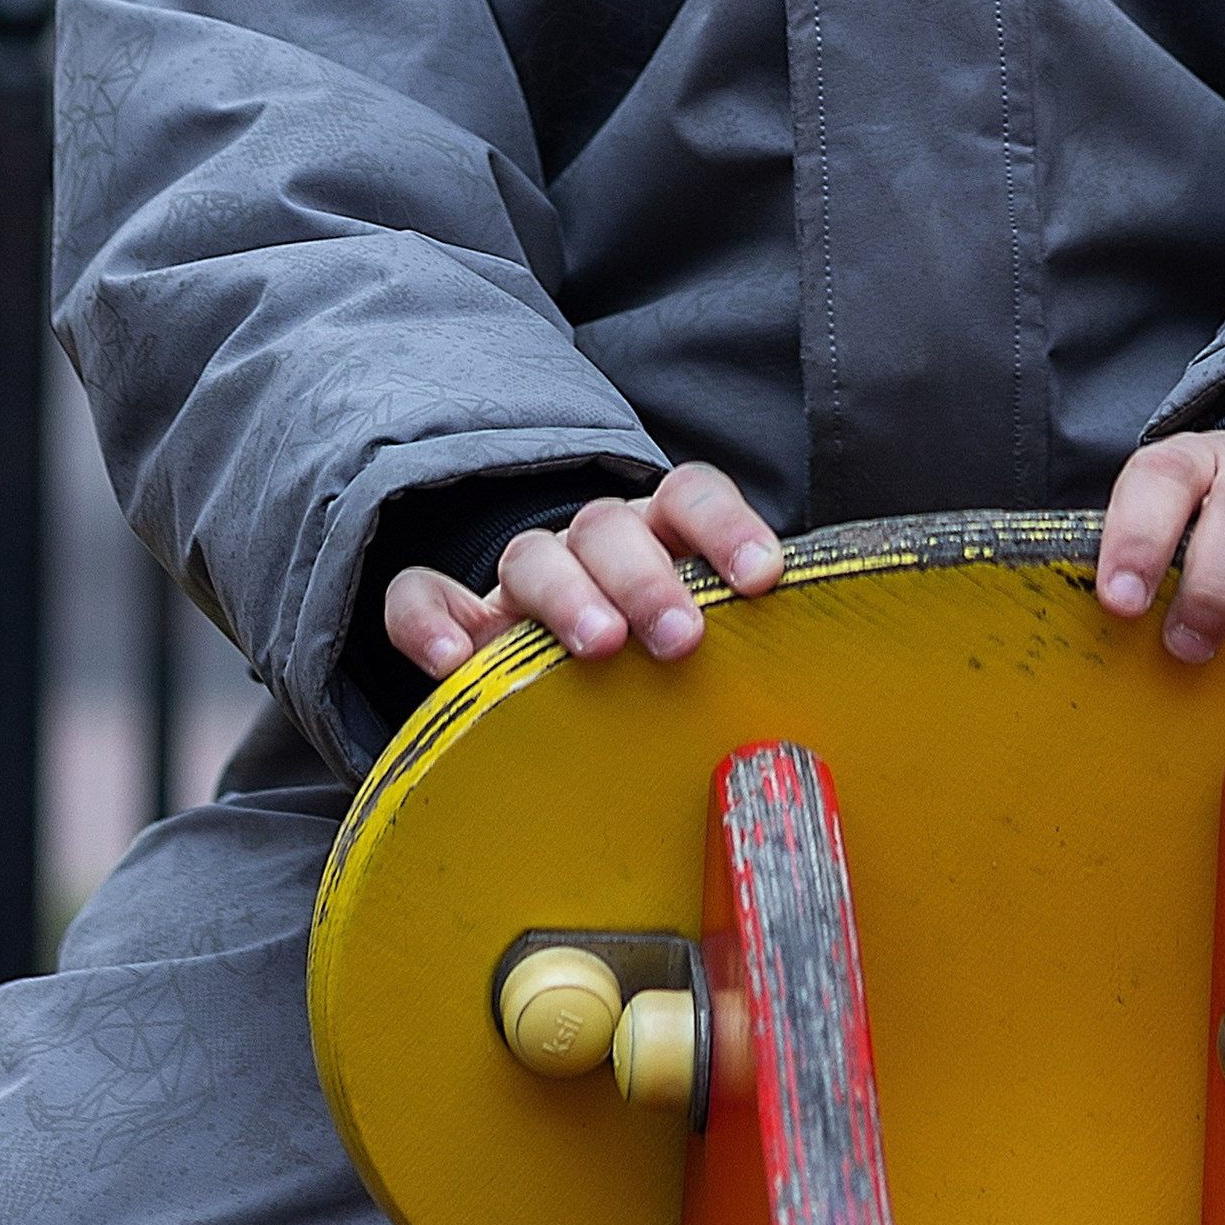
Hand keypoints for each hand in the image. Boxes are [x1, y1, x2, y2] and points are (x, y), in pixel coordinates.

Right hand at [383, 462, 783, 681]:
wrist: (557, 681)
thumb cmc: (655, 668)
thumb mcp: (705, 655)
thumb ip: (740, 660)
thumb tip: (804, 727)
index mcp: (659, 536)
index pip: (691, 496)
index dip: (728, 527)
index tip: (761, 580)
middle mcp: (590, 545)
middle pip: (610, 526)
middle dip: (647, 578)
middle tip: (680, 639)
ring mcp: (518, 579)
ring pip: (531, 554)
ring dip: (566, 595)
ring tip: (598, 647)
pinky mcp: (450, 615)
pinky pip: (420, 595)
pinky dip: (429, 622)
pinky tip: (456, 664)